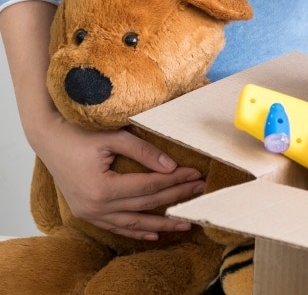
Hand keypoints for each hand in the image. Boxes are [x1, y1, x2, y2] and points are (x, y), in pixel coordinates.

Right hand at [33, 114, 204, 240]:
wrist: (48, 139)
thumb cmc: (79, 133)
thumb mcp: (114, 137)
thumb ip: (144, 151)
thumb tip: (171, 167)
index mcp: (102, 188)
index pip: (149, 186)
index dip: (175, 181)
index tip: (197, 175)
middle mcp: (95, 206)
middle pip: (146, 204)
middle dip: (176, 198)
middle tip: (201, 191)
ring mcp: (90, 213)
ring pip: (133, 222)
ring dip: (161, 224)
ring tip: (186, 223)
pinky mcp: (87, 213)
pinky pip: (116, 227)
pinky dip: (136, 230)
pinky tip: (154, 234)